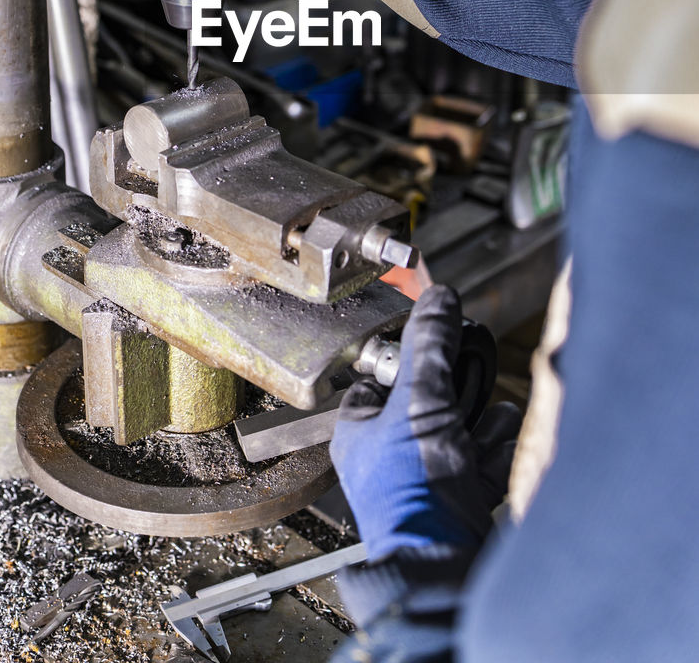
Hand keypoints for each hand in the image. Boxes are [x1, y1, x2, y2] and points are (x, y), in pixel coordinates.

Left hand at [331, 285, 520, 561]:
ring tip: (488, 419)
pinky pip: (485, 457)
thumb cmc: (413, 492)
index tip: (432, 338)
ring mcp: (427, 476)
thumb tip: (438, 299)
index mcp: (361, 430)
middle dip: (457, 390)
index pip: (379, 377)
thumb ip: (431, 347)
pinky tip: (501, 444)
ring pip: (461, 426)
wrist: (446, 564)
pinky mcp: (461, 497)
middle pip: (429, 399)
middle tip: (465, 382)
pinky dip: (497, 448)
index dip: (407, 357)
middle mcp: (390, 453)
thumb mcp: (420, 402)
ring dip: (482, 418)